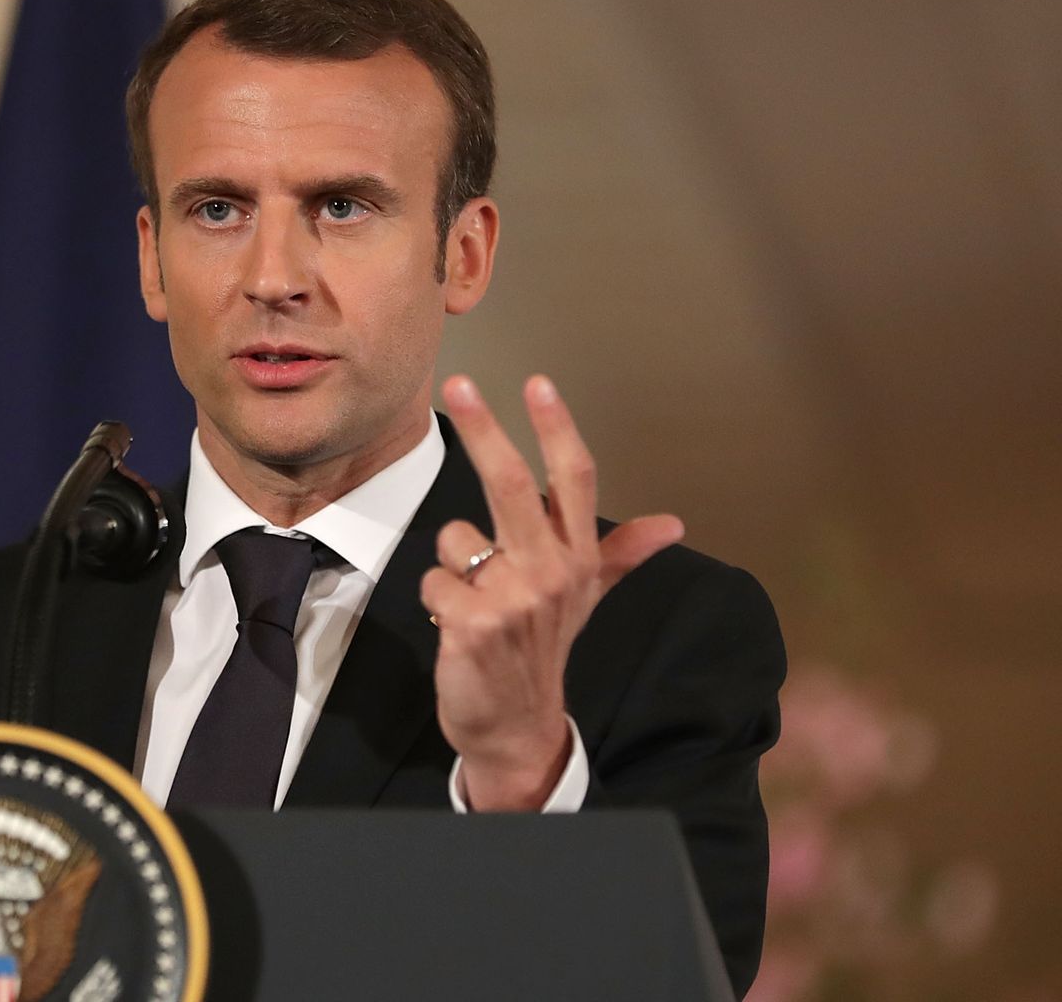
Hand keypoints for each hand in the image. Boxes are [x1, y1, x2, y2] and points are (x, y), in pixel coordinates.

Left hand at [421, 375, 683, 809]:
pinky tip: (454, 625)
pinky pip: (433, 581)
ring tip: (471, 600)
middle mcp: (550, 572)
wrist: (516, 726)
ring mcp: (511, 599)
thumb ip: (621, 553)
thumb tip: (673, 523)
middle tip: (458, 383)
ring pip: (455, 537)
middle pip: (511, 484)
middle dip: (482, 428)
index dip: (557, 428)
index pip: (573, 480)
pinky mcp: (472, 625)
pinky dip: (435, 598)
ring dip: (452, 563)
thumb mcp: (586, 598)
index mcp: (577, 558)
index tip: (538, 382)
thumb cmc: (542, 649)